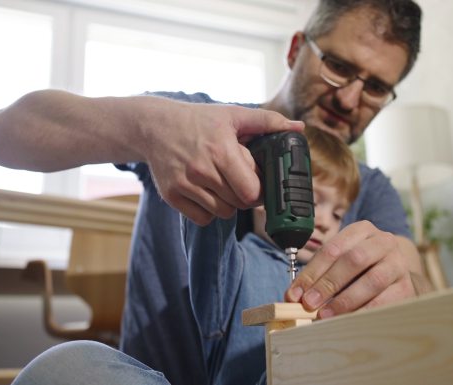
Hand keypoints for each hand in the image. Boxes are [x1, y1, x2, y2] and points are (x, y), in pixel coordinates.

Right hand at [142, 101, 303, 224]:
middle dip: (246, 195)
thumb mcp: (233, 114)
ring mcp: (185, 185)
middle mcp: (202, 171)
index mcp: (222, 151)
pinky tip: (207, 192)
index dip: (261, 190)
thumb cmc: (198, 120)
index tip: (259, 182)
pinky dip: (209, 211)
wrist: (154, 126)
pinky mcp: (171, 196)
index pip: (251, 191)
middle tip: (241, 180)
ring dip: (228, 204)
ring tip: (223, 184)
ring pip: (222, 213)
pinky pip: (202, 219)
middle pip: (240, 204)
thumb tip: (298, 128)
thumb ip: (268, 122)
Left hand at [284, 220, 424, 317]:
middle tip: (309, 303)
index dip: (311, 272)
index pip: (333, 249)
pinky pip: (385, 301)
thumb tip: (294, 296)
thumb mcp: (342, 261)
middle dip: (328, 283)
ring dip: (345, 300)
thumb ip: (320, 274)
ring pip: (372, 280)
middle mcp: (383, 242)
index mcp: (362, 230)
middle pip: (354, 260)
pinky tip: (348, 320)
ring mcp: (397, 263)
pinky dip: (363, 311)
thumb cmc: (362, 267)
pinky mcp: (406, 286)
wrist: (396, 275)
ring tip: (326, 315)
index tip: (295, 293)